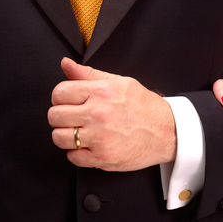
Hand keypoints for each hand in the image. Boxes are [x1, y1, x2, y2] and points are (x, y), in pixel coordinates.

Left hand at [48, 58, 176, 170]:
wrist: (168, 132)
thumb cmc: (145, 107)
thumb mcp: (121, 83)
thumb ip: (90, 74)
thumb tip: (66, 64)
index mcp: (102, 92)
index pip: (59, 92)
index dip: (61, 97)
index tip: (69, 102)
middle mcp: (99, 114)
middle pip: (54, 116)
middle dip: (61, 116)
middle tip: (74, 118)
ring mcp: (100, 137)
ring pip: (59, 137)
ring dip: (66, 136)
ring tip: (81, 132)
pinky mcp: (102, 157)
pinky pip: (72, 157)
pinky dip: (77, 153)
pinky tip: (90, 145)